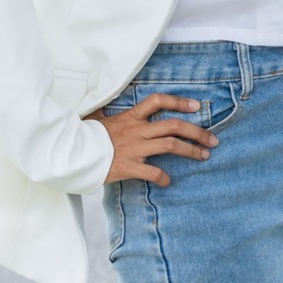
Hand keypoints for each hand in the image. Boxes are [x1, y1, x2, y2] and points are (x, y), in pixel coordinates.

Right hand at [85, 93, 219, 186]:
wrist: (70, 154)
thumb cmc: (85, 137)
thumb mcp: (97, 118)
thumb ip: (105, 111)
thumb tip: (102, 105)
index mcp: (131, 117)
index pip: (158, 101)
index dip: (179, 101)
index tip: (197, 107)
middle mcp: (137, 130)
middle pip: (175, 126)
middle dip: (198, 132)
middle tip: (213, 139)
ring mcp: (135, 148)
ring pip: (171, 145)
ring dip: (191, 150)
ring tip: (204, 155)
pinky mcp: (129, 166)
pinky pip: (153, 172)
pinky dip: (164, 177)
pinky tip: (169, 181)